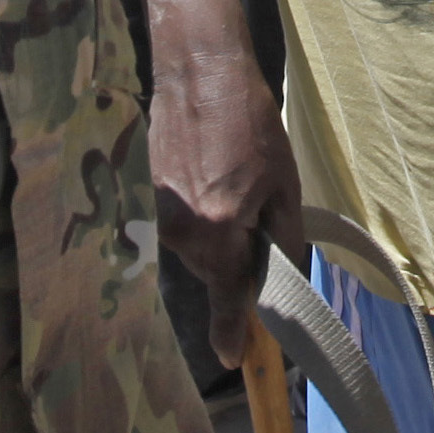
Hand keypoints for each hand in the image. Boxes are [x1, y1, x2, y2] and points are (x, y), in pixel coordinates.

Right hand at [149, 39, 301, 366]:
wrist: (198, 72)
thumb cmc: (250, 122)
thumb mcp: (282, 182)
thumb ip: (280, 237)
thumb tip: (278, 275)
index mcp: (220, 230)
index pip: (226, 297)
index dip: (230, 331)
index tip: (233, 360)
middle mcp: (184, 231)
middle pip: (215, 272)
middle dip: (237, 259)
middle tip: (256, 207)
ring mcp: (162, 215)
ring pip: (199, 249)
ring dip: (219, 234)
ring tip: (233, 180)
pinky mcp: (151, 198)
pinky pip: (183, 226)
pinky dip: (202, 215)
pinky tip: (214, 174)